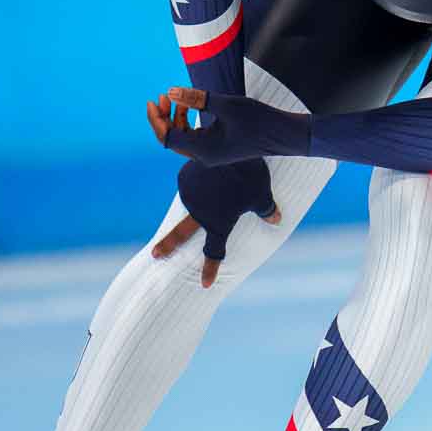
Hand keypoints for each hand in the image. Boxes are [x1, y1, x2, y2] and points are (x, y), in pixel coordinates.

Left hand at [146, 86, 309, 165]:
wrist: (283, 134)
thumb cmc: (259, 119)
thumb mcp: (226, 104)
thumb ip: (197, 98)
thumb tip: (170, 91)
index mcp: (204, 149)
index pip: (168, 138)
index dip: (156, 120)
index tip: (153, 100)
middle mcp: (205, 156)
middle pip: (172, 140)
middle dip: (163, 118)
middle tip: (160, 96)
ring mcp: (211, 154)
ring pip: (183, 138)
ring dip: (175, 119)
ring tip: (173, 97)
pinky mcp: (217, 149)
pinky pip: (194, 137)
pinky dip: (187, 122)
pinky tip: (189, 105)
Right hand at [151, 158, 280, 287]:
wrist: (230, 146)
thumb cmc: (250, 176)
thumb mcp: (262, 195)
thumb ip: (266, 209)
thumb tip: (276, 219)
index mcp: (218, 224)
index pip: (214, 252)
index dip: (210, 269)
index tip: (206, 284)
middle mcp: (199, 214)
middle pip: (181, 234)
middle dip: (168, 245)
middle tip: (155, 255)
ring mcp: (189, 196)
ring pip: (196, 200)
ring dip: (205, 194)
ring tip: (222, 183)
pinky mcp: (186, 177)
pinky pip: (195, 182)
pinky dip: (203, 180)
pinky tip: (215, 170)